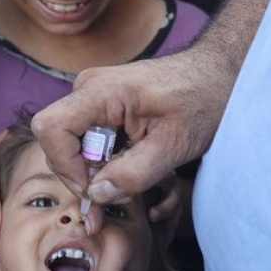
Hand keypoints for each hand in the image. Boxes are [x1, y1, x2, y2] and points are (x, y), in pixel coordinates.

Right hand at [33, 53, 231, 233]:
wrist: (219, 76)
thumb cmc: (203, 100)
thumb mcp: (173, 146)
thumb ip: (133, 174)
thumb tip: (96, 194)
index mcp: (100, 91)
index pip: (51, 129)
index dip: (65, 166)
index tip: (95, 189)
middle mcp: (88, 89)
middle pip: (59, 143)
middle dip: (85, 176)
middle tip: (121, 195)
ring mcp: (93, 96)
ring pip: (74, 147)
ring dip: (99, 171)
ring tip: (138, 179)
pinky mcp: (102, 106)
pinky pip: (90, 141)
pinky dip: (108, 162)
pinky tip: (137, 166)